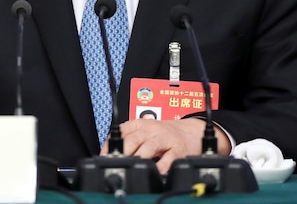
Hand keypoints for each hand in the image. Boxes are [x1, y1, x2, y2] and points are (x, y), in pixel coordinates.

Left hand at [102, 118, 231, 174]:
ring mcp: (165, 139)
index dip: (111, 143)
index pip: (122, 130)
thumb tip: (108, 154)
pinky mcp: (178, 150)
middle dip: (124, 151)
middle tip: (118, 162)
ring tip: (135, 165)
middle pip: (134, 139)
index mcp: (140, 124)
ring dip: (141, 156)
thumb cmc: (163, 134)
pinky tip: (157, 172)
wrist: (191, 132)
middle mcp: (152, 130)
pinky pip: (169, 158)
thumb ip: (128, 139)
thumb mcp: (144, 131)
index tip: (105, 155)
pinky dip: (162, 166)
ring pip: (150, 147)